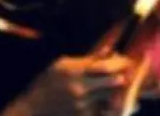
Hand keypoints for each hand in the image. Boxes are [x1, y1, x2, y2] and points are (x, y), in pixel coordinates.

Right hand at [8, 54, 133, 115]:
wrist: (30, 111)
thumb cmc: (46, 84)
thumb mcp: (62, 66)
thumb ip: (87, 59)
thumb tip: (110, 50)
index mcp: (74, 72)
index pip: (105, 66)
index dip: (120, 63)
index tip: (127, 61)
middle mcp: (79, 89)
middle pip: (114, 82)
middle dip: (123, 76)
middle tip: (128, 73)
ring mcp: (81, 105)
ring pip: (112, 96)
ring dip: (118, 90)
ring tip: (120, 85)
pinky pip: (104, 109)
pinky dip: (109, 104)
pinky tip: (108, 99)